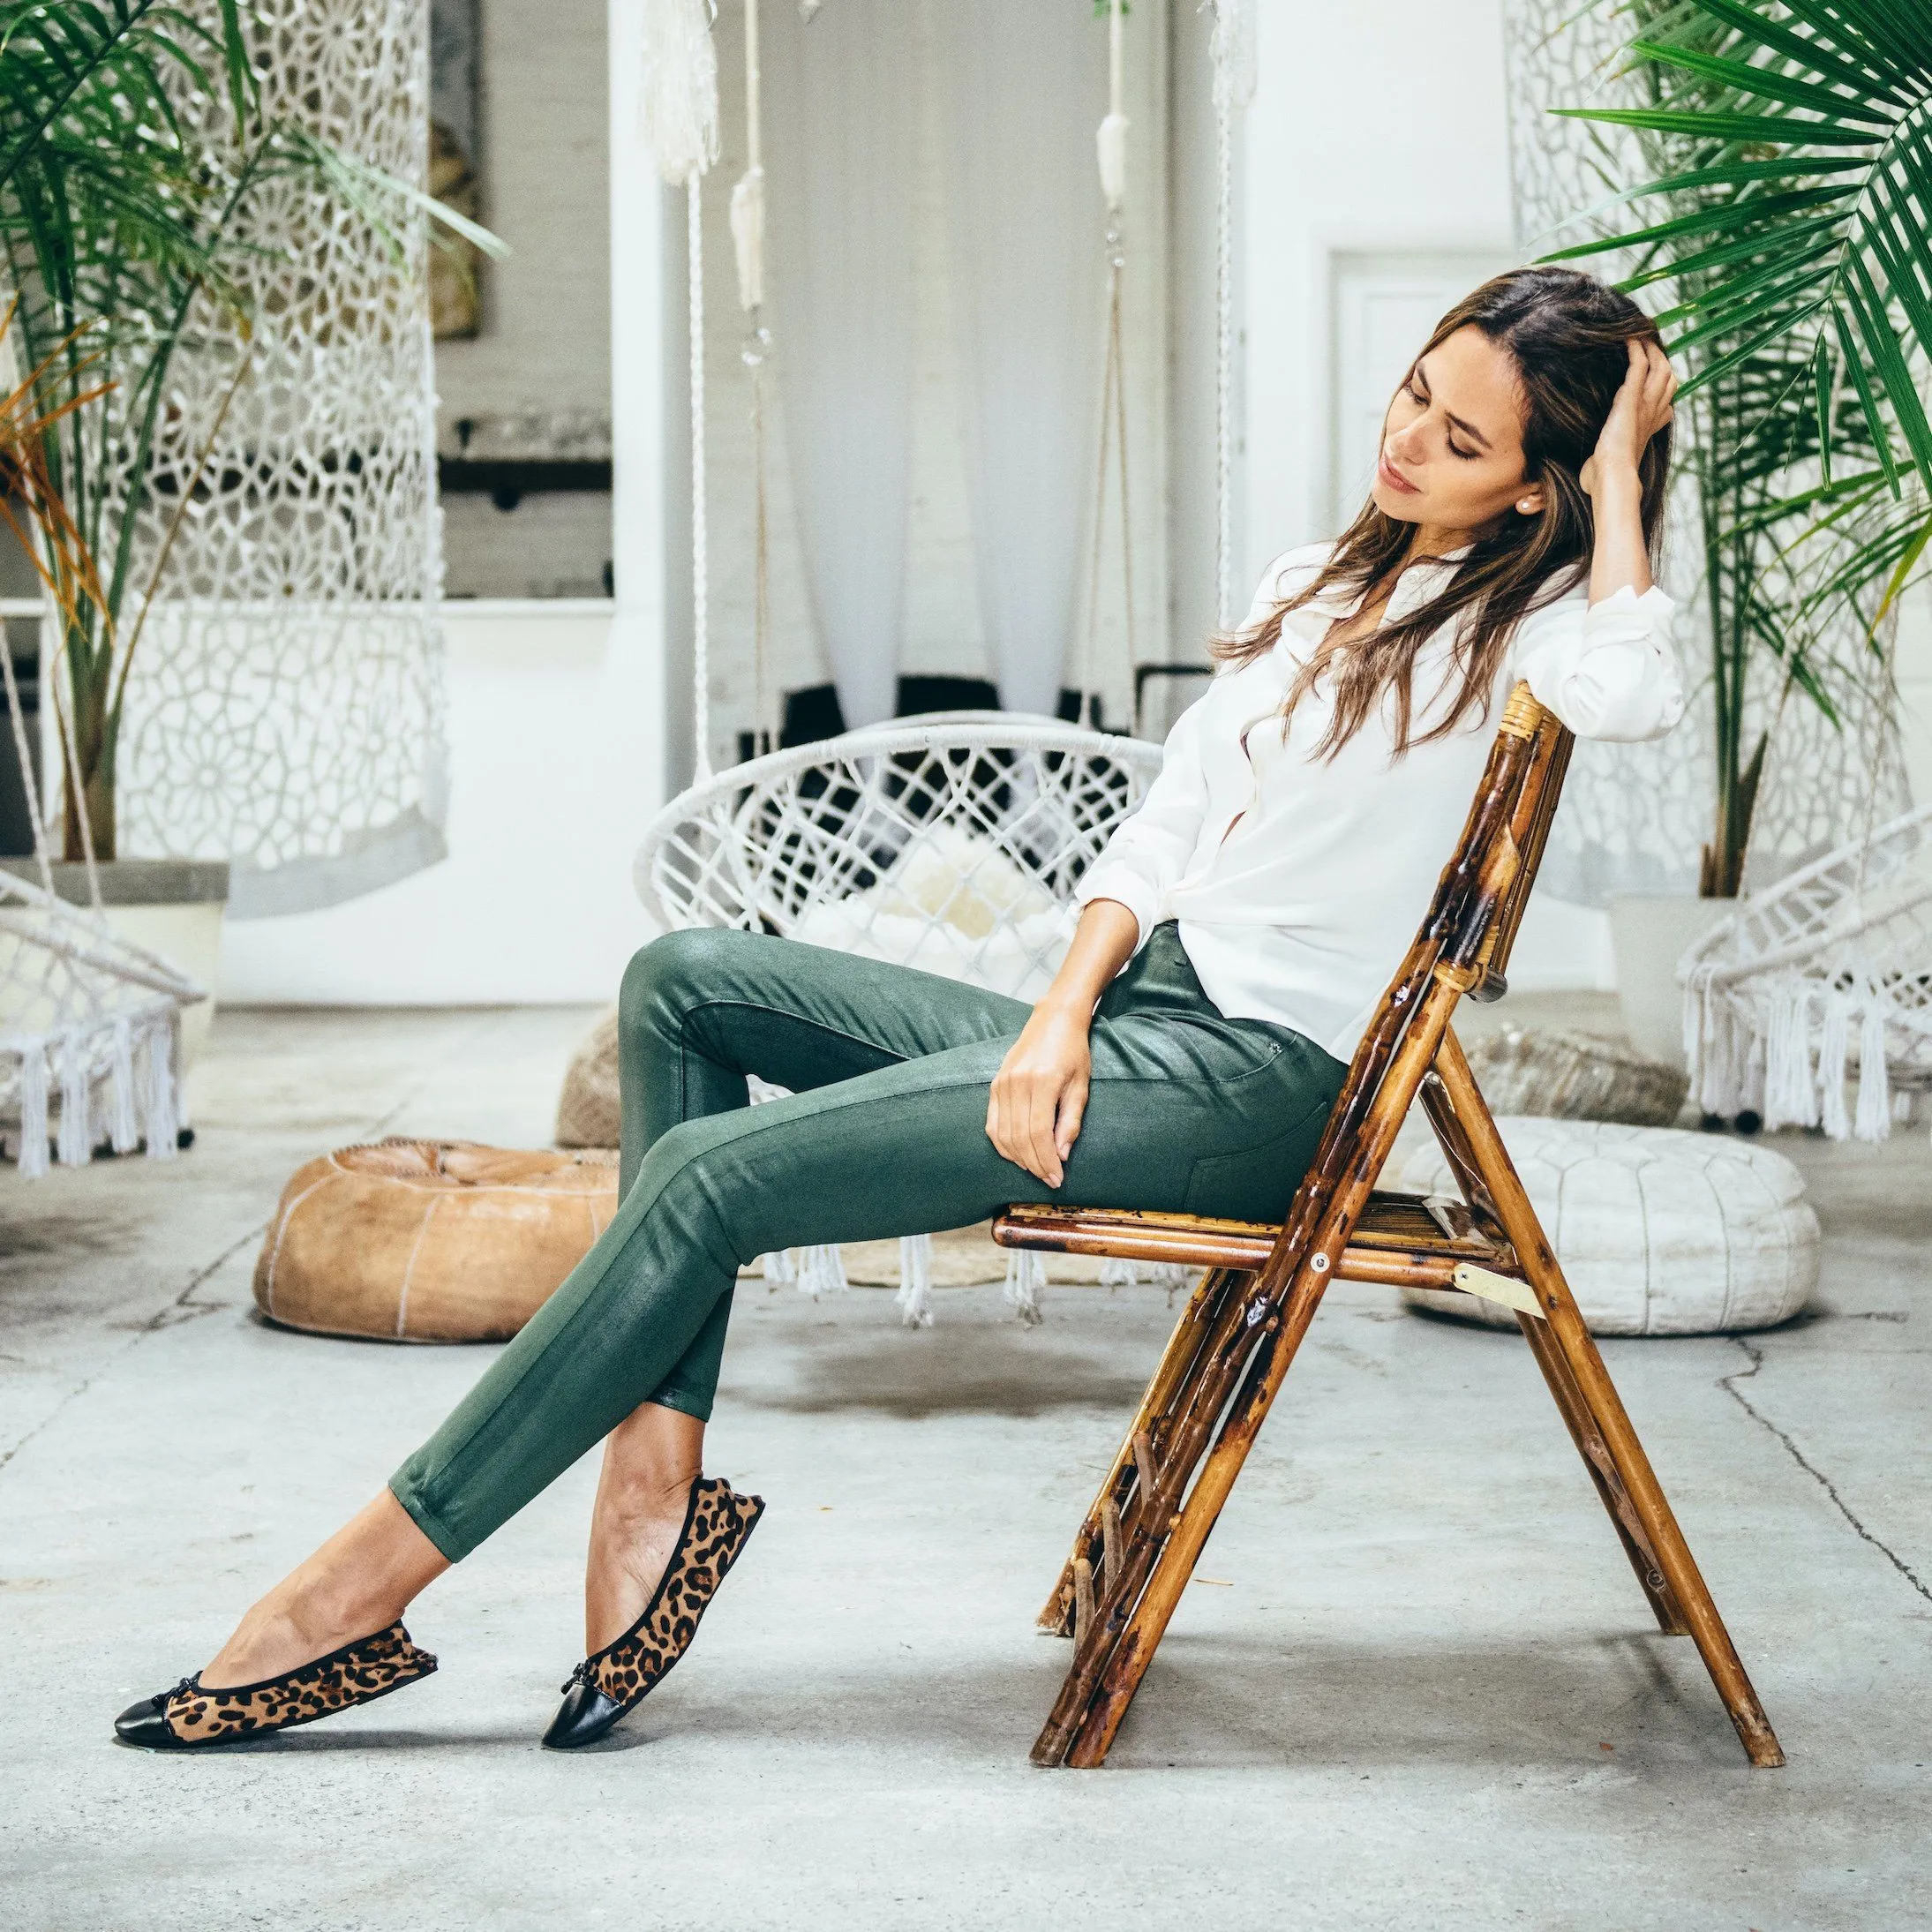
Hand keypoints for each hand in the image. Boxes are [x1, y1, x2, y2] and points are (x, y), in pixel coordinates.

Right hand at [986, 999, 1091, 1188]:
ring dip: (1018, 1158)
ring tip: (1036, 1170)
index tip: (1058, 1179)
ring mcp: (1001, 1084)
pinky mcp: (994, 1085)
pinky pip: (992, 1124)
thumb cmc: (1072, 1052)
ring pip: (1003, 1134)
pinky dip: (1002, 1145)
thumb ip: (1070, 1121)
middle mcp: (1017, 1083)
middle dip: (1035, 1165)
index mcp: (1041, 1082)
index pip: (1039, 1134)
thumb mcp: (1080, 1086)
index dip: (1047, 1161)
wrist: (1052, 1020)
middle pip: (1020, 1138)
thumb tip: (1061, 1156)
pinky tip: (1018, 1155)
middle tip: (1049, 1180)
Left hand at [1581, 339, 1676, 498]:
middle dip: (1662, 359)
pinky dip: (1636, 349)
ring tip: (1642, 337)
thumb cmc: (1604, 478)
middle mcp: (1653, 412)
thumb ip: (1603, 459)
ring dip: (1652, 349)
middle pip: (1669, 377)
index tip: (1654, 376)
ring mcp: (1645, 404)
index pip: (1668, 400)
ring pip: (1660, 366)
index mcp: (1651, 427)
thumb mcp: (1607, 465)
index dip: (1664, 385)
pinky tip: (1629, 339)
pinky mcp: (1631, 398)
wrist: (1612, 476)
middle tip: (1650, 346)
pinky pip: (1639, 365)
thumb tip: (1585, 474)